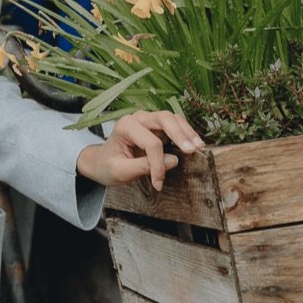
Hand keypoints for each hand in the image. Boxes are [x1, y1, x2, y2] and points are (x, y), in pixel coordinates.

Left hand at [76, 110, 204, 191]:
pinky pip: (176, 126)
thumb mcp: (120, 171)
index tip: (158, 183)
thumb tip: (174, 161)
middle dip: (180, 134)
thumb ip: (143, 166)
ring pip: (173, 119)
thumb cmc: (109, 165)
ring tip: (199, 147)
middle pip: (164, 118)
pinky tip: (195, 145)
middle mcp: (138, 118)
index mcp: (125, 126)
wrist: (103, 162)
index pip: (150, 142)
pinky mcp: (158, 128)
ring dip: (187, 132)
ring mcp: (148, 121)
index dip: (158, 164)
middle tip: (193, 150)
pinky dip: (186, 134)